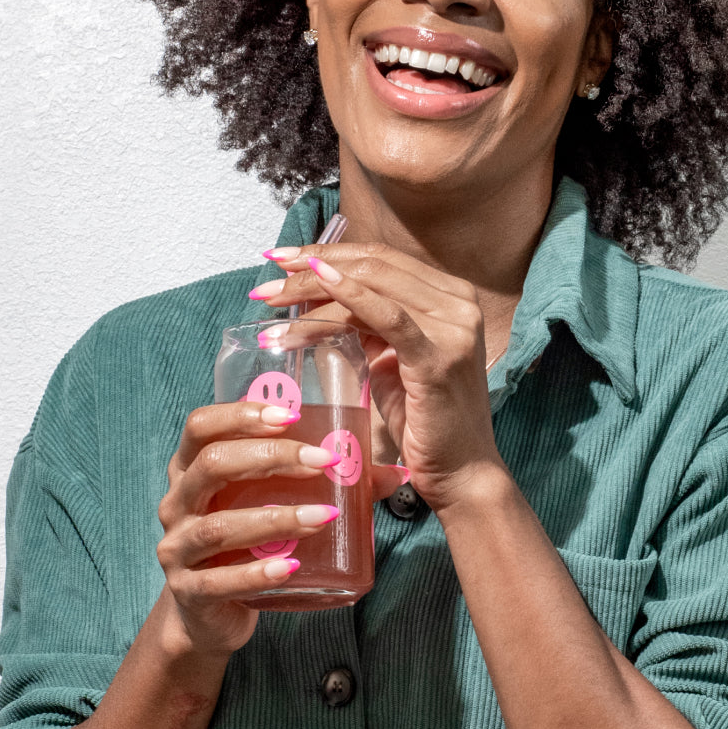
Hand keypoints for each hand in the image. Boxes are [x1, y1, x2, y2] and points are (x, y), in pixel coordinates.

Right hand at [156, 402, 345, 655]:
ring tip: (323, 517)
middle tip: (322, 463)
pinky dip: (257, 573)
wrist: (210, 614)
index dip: (241, 415)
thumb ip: (326, 485)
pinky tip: (290, 567)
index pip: (202, 426)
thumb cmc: (245, 543)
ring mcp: (177, 549)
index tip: (290, 416)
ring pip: (218, 526)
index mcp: (190, 469)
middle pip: (211, 465)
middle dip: (271, 459)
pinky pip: (218, 581)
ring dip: (274, 519)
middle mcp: (176, 503)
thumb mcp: (271, 504)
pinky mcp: (189, 592)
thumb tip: (393, 475)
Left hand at [252, 244, 506, 513]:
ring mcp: (454, 326)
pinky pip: (387, 316)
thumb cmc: (425, 421)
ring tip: (271, 304)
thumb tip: (320, 301)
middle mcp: (459, 302)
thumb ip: (371, 326)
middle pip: (374, 265)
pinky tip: (316, 287)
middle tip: (266, 284)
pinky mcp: (439, 355)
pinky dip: (349, 295)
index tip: (283, 261)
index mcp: (451, 296)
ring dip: (313, 290)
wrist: (462, 474)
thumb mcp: (395, 360)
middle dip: (312, 268)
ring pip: (373, 285)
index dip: (330, 254)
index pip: (382, 260)